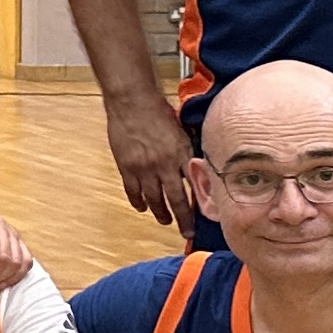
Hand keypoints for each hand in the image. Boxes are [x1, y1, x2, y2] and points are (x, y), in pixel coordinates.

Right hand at [105, 88, 195, 232]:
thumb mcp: (181, 129)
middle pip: (176, 199)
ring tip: (165, 221)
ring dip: (160, 213)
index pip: (194, 185)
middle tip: (187, 232)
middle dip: (183, 218)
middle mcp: (165, 163)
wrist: (132, 101)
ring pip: (154, 198)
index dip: (199, 202)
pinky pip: (133, 191)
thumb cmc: (158, 110)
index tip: (205, 214)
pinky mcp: (127, 166)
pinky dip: (138, 201)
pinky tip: (142, 207)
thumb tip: (197, 165)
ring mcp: (144, 167)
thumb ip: (187, 149)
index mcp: (182, 153)